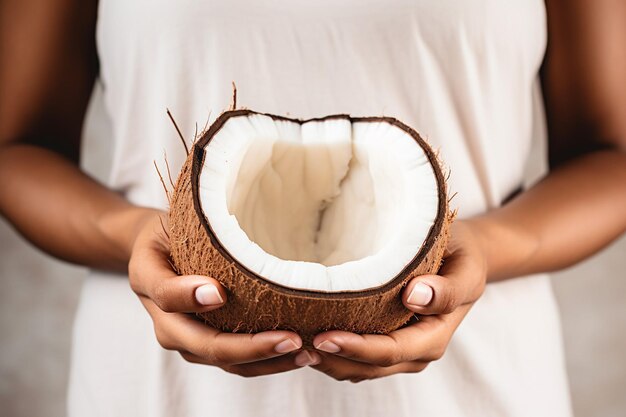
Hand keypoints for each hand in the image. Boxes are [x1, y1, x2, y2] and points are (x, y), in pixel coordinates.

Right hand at [128, 210, 305, 376]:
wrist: (159, 251)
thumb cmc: (169, 233)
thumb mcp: (165, 227)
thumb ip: (183, 243)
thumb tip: (217, 290)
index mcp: (149, 285)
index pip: (168, 297)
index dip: (191, 297)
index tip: (220, 292)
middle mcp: (167, 323)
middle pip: (207, 346)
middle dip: (252, 347)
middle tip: (292, 339)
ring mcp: (188, 341)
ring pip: (228, 363)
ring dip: (269, 362)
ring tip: (306, 352)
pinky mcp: (210, 347)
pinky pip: (240, 365)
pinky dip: (271, 363)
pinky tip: (300, 354)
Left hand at [308, 221, 486, 381]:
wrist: (462, 256)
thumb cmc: (462, 256)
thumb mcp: (466, 268)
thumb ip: (447, 289)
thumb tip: (414, 296)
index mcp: (434, 336)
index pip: (390, 350)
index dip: (356, 347)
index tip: (323, 336)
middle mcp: (416, 352)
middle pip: (368, 366)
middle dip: (332, 358)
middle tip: (294, 341)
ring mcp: (400, 351)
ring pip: (357, 368)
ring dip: (327, 360)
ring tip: (293, 341)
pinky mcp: (385, 341)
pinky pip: (355, 359)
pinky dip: (332, 353)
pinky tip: (307, 335)